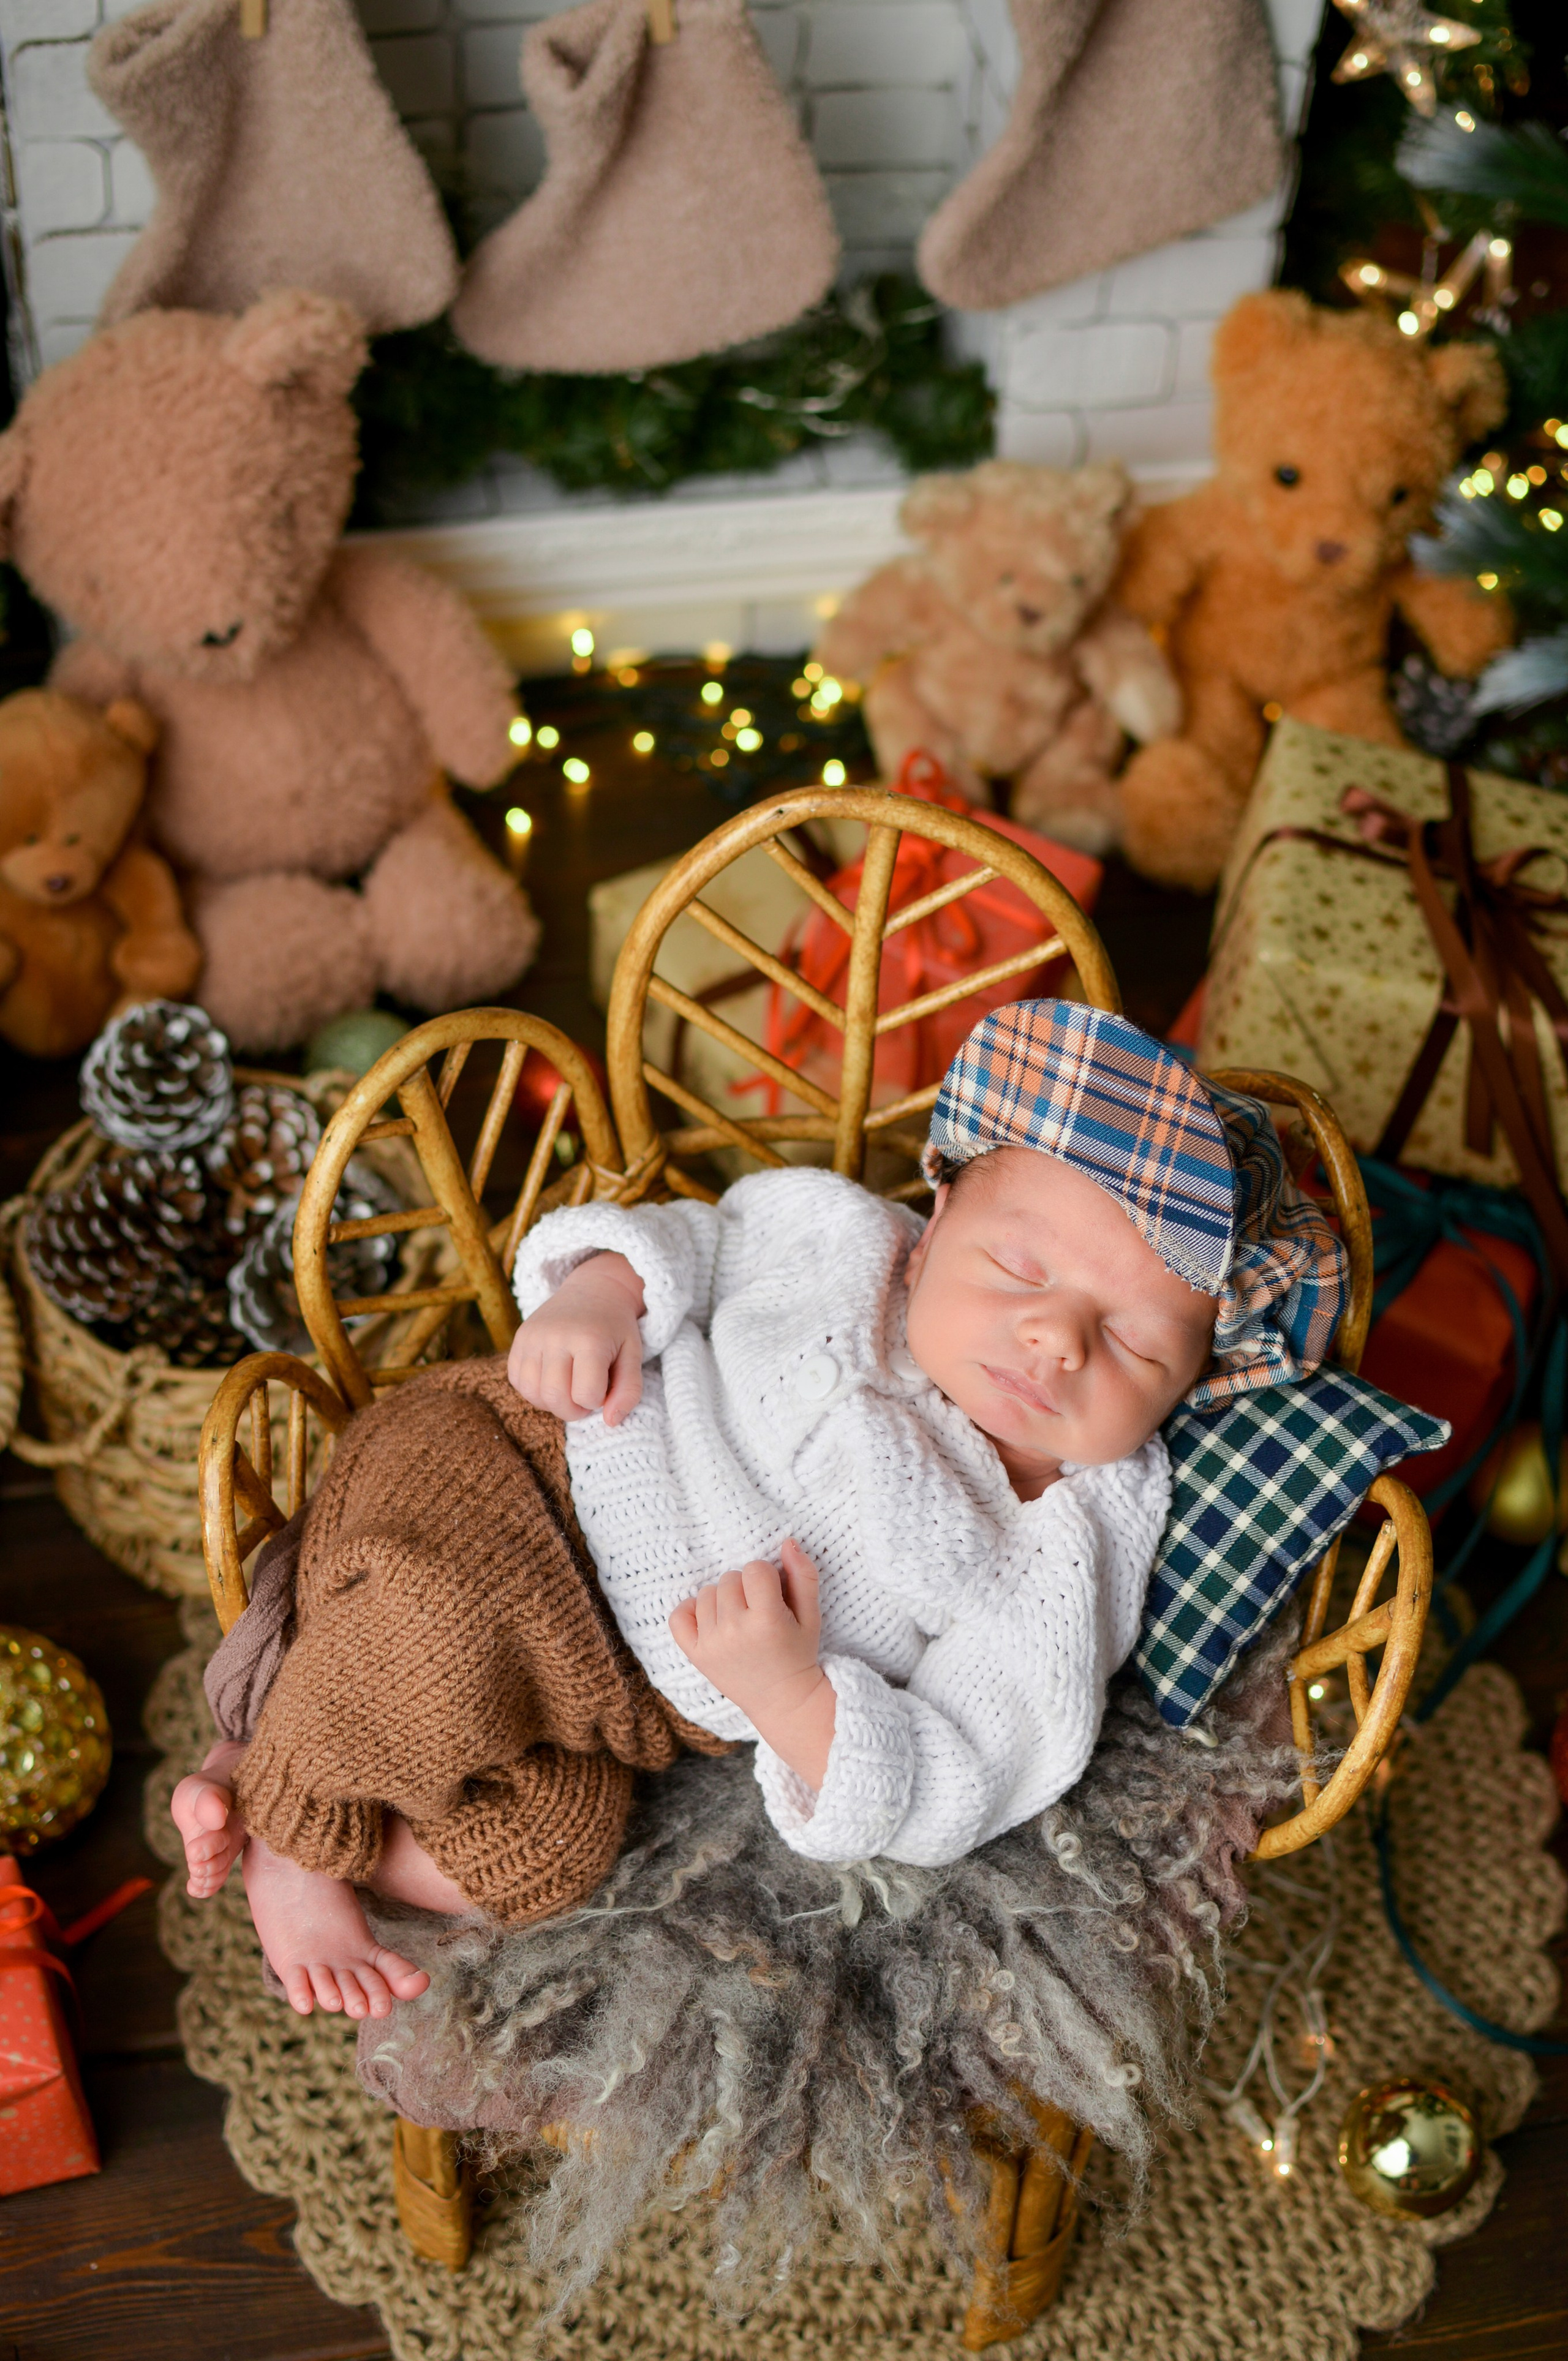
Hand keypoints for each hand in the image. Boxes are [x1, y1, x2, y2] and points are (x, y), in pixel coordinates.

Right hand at [508, 1251, 645, 1424]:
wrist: (593, 1290)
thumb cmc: (615, 1328)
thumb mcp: (633, 1355)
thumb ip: (629, 1391)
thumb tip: (610, 1421)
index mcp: (588, 1339)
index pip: (586, 1395)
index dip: (598, 1399)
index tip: (604, 1385)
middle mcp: (555, 1336)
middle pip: (555, 1398)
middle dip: (574, 1409)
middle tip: (585, 1396)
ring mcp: (532, 1336)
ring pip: (533, 1394)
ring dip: (553, 1402)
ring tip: (569, 1387)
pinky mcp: (518, 1339)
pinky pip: (517, 1381)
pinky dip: (534, 1389)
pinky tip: (552, 1378)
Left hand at [669, 1539, 835, 1789]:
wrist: (782, 1700)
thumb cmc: (798, 1653)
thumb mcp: (811, 1615)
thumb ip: (803, 1575)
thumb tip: (787, 1542)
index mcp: (766, 1620)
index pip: (755, 1569)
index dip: (767, 1578)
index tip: (774, 1597)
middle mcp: (735, 1631)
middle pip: (729, 1578)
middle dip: (745, 1588)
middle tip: (757, 1610)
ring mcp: (711, 1644)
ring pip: (706, 1593)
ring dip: (723, 1600)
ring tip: (740, 1619)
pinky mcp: (696, 1654)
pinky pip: (678, 1616)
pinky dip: (692, 1612)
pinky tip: (712, 1621)